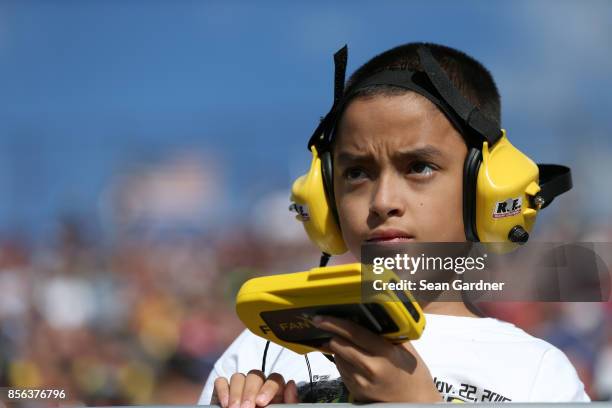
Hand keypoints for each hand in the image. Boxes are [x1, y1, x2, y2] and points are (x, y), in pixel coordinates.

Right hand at [211, 370, 298, 407]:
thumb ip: (289, 403)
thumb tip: (290, 384)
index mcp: (274, 393)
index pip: (274, 378)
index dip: (269, 387)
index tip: (261, 402)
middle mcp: (257, 387)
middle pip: (255, 375)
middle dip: (249, 392)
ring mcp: (240, 388)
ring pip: (238, 377)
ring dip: (236, 392)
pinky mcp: (224, 392)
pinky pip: (221, 382)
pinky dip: (222, 390)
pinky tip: (225, 404)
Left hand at [313, 315, 442, 402]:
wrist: (414, 402)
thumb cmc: (413, 373)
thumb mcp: (405, 349)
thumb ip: (386, 333)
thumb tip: (367, 315)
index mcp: (384, 353)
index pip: (354, 333)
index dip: (334, 323)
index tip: (320, 317)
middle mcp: (370, 367)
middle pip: (339, 345)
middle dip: (331, 334)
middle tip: (325, 324)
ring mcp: (360, 382)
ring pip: (337, 357)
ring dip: (337, 347)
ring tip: (346, 343)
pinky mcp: (355, 391)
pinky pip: (341, 370)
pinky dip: (343, 361)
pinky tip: (353, 359)